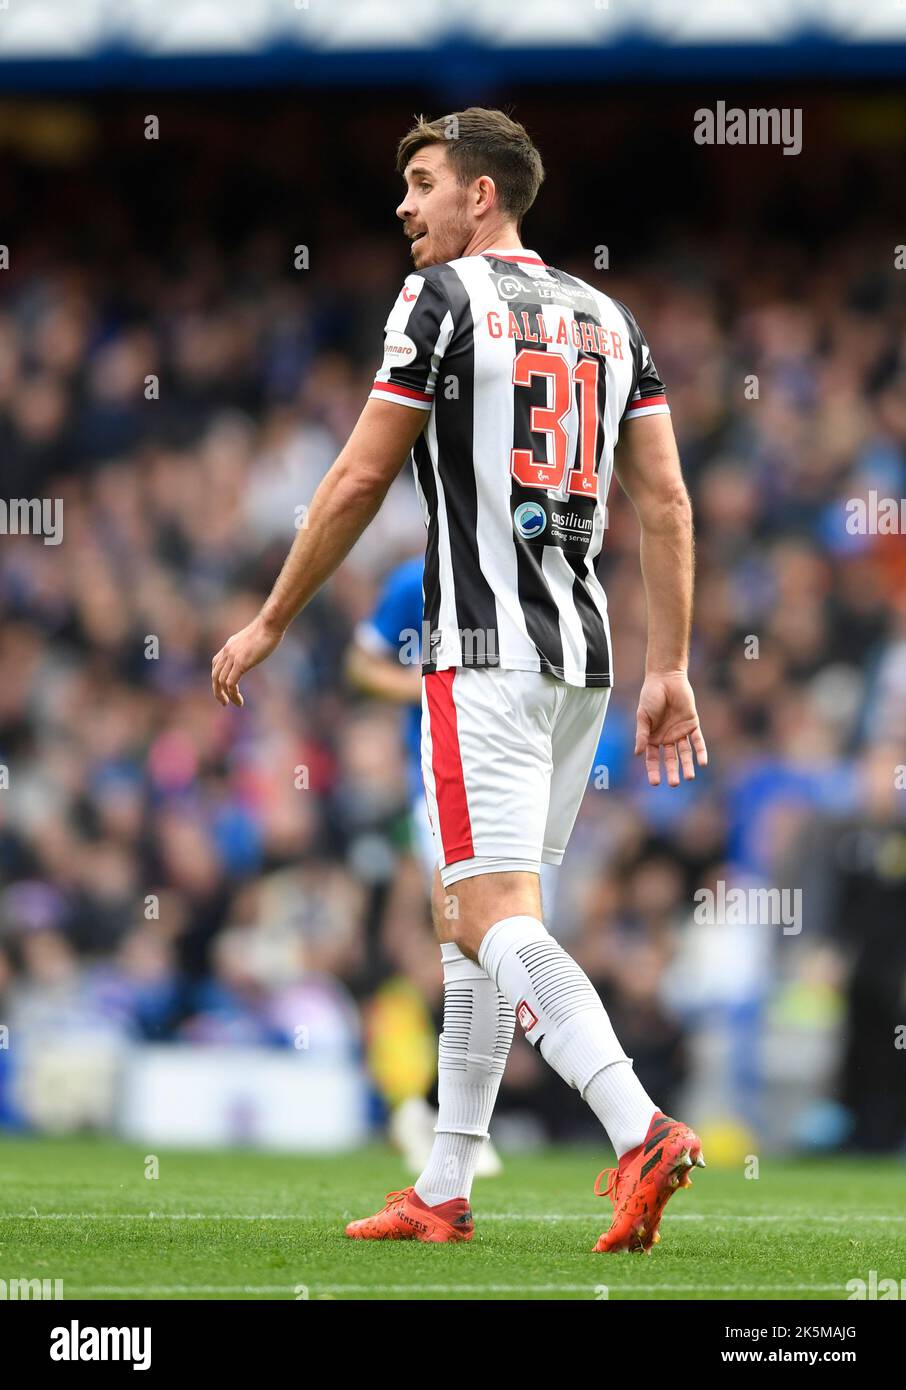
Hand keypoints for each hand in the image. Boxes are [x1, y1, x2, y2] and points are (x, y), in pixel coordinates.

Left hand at [211, 614, 283, 707]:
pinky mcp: (240, 663)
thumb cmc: (268, 629)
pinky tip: (239, 701)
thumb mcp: (254, 638)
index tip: (225, 688)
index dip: (218, 678)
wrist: (269, 624)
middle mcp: (227, 651)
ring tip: (235, 704)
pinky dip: (233, 695)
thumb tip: (254, 651)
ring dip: (226, 696)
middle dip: (217, 690)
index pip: (216, 664)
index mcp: (229, 646)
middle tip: (224, 702)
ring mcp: (232, 657)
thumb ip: (250, 646)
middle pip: (215, 675)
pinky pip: (231, 683)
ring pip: (221, 682)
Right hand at [634, 670, 707, 786]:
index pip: (653, 759)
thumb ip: (642, 734)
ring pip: (685, 753)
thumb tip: (637, 753)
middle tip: (674, 783)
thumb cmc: (651, 696)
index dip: (653, 771)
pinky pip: (697, 741)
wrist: (666, 679)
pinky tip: (702, 762)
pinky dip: (700, 751)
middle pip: (670, 759)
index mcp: (653, 738)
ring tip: (689, 778)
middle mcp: (667, 738)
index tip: (655, 783)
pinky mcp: (692, 724)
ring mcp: (680, 732)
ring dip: (687, 765)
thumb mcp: (643, 716)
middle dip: (672, 771)